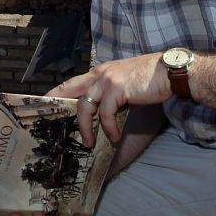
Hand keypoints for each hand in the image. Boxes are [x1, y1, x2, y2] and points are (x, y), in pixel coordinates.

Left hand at [48, 53, 172, 146]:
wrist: (169, 71)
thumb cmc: (150, 78)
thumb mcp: (125, 81)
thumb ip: (111, 91)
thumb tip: (103, 109)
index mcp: (101, 71)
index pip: (73, 81)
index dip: (58, 90)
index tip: (46, 100)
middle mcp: (100, 73)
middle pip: (70, 89)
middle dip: (57, 103)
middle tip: (49, 120)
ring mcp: (108, 80)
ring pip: (85, 106)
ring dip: (86, 128)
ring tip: (89, 143)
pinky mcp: (118, 89)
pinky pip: (105, 114)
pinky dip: (109, 128)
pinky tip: (114, 137)